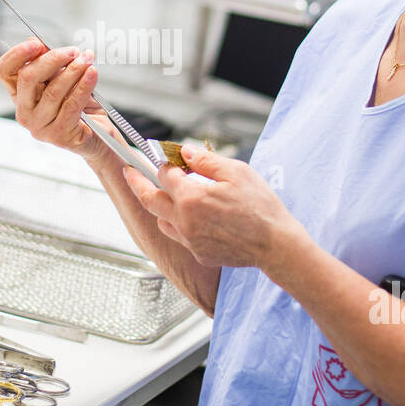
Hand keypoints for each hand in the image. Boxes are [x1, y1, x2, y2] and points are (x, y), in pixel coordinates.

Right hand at [0, 37, 115, 163]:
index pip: (5, 71)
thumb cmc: (81, 107)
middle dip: (52, 59)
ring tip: (87, 60)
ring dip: (73, 70)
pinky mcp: (59, 135)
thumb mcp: (64, 80)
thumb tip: (43, 45)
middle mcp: (25, 112)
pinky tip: (92, 75)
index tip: (37, 43)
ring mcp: (40, 126)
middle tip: (72, 51)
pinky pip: (71, 105)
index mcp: (20, 95)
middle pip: (27, 78)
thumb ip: (52, 65)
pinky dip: (84, 86)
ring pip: (53, 91)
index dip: (17, 54)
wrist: (100, 136)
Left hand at [121, 144, 309, 270]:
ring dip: (159, 206)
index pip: (165, 174)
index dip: (163, 162)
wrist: (275, 245)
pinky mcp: (199, 254)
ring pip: (161, 220)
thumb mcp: (236, 172)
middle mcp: (184, 221)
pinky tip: (191, 217)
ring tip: (163, 196)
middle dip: (136, 183)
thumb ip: (206, 160)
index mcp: (191, 198)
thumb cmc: (260, 207)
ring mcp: (190, 240)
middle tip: (129, 172)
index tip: (160, 156)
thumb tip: (185, 151)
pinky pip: (179, 236)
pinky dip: (178, 224)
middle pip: (149, 199)